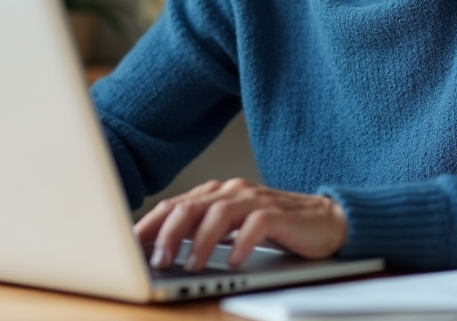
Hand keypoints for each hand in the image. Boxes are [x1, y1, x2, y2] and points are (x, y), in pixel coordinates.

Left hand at [134, 178, 346, 272]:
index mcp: (216, 194)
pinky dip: (242, 243)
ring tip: (191, 266)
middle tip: (157, 260)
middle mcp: (233, 192)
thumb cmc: (274, 228)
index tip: (130, 246)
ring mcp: (256, 200)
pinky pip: (257, 224)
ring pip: (219, 214)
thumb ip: (200, 233)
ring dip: (201, 242)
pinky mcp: (279, 213)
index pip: (175, 205)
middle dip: (169, 234)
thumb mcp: (231, 230)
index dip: (150, 224)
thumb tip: (160, 252)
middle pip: (192, 206)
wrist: (326, 221)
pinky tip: (235, 260)